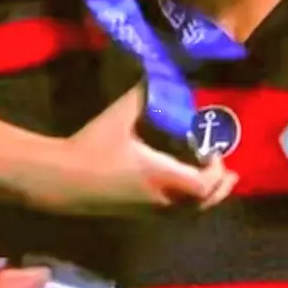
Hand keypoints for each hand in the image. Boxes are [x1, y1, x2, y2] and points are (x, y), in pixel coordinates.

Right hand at [57, 87, 237, 215]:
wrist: (59, 181)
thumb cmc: (90, 147)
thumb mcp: (119, 114)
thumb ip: (144, 93)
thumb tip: (160, 72)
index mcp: (160, 175)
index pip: (203, 184)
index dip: (216, 169)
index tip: (212, 148)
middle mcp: (160, 198)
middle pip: (203, 204)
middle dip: (220, 188)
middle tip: (228, 171)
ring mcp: (149, 211)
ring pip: (190, 213)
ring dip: (207, 198)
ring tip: (215, 180)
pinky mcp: (138, 214)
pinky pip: (175, 214)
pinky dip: (190, 203)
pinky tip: (185, 186)